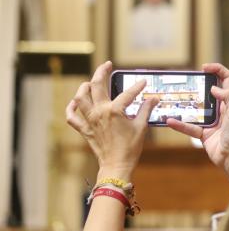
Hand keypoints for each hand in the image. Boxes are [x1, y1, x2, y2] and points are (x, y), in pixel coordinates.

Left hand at [66, 61, 156, 179]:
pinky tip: (75, 103)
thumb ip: (146, 110)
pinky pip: (72, 116)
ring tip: (89, 83)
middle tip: (107, 65)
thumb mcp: (141, 127)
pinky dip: (71, 108)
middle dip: (102, 72)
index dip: (137, 87)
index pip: (128, 93)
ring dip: (83, 87)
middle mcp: (99, 112)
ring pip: (80, 97)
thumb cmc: (130, 148)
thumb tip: (153, 99)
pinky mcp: (85, 129)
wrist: (117, 165)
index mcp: (114, 111)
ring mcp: (90, 120)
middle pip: (96, 85)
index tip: (143, 82)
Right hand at [166, 63, 228, 187]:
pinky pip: (189, 127)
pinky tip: (170, 120)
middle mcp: (222, 109)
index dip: (218, 70)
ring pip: (196, 108)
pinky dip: (180, 124)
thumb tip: (214, 87)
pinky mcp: (204, 133)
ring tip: (174, 96)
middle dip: (199, 83)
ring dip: (186, 103)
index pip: (227, 79)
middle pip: (210, 91)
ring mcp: (212, 121)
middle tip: (187, 79)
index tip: (204, 67)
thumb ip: (228, 97)